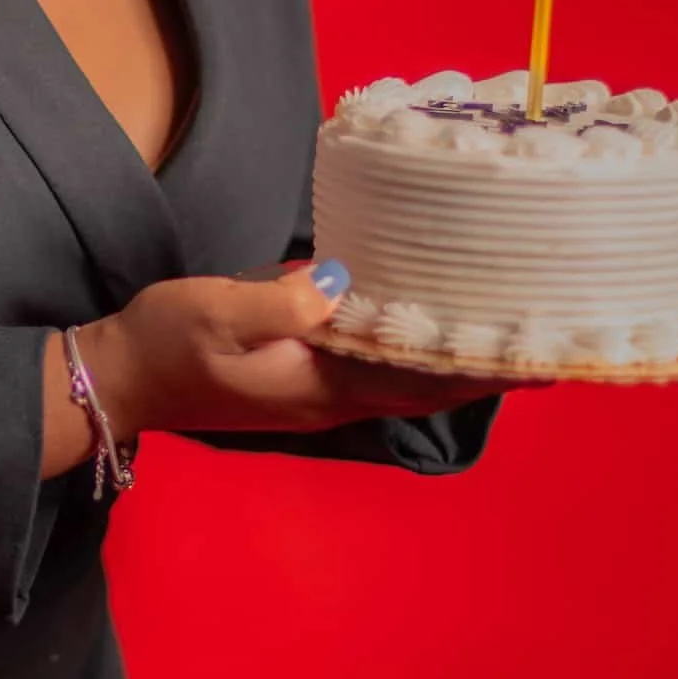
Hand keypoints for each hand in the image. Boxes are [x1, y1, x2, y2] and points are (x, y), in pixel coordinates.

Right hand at [76, 262, 510, 439]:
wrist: (119, 381)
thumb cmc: (164, 344)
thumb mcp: (213, 312)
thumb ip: (279, 301)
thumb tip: (343, 281)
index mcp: (322, 385)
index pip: (422, 381)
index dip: (482, 368)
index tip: (542, 354)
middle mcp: (336, 397)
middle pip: (431, 385)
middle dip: (491, 365)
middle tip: (558, 335)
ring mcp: (324, 392)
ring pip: (412, 378)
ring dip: (462, 358)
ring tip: (517, 328)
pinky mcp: (309, 376)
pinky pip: (384, 366)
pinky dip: (422, 348)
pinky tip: (440, 322)